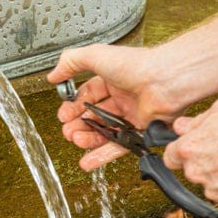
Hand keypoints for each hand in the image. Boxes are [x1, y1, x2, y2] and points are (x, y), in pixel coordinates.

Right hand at [46, 44, 179, 169]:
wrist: (164, 81)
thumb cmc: (136, 65)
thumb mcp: (95, 55)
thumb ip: (70, 62)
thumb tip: (53, 75)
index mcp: (112, 79)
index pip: (87, 95)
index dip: (73, 106)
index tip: (62, 114)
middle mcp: (123, 97)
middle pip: (94, 116)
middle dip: (77, 124)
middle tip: (67, 131)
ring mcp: (132, 116)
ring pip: (104, 132)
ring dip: (87, 139)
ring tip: (75, 141)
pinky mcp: (141, 132)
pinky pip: (119, 147)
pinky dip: (102, 156)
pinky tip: (88, 162)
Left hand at [163, 96, 217, 210]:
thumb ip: (197, 120)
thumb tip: (181, 126)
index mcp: (190, 149)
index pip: (170, 156)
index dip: (179, 151)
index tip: (188, 149)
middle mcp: (198, 173)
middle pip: (193, 170)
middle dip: (205, 161)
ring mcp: (216, 191)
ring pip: (212, 184)